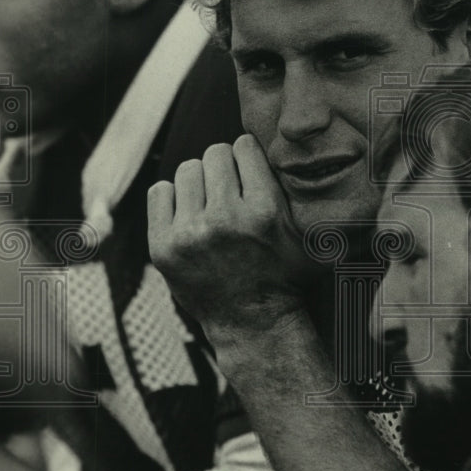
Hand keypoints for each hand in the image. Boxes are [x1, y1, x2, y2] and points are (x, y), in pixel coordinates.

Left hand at [148, 134, 305, 344]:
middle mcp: (226, 220)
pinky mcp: (163, 248)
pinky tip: (190, 217)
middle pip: (214, 153)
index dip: (248, 159)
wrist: (254, 323)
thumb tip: (291, 147)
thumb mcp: (311, 234)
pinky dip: (173, 199)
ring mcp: (190, 235)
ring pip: (187, 169)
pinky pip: (159, 192)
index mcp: (265, 210)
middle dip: (224, 168)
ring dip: (200, 183)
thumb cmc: (286, 275)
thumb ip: (303, 192)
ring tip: (211, 206)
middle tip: (231, 192)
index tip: (250, 177)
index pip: (244, 146)